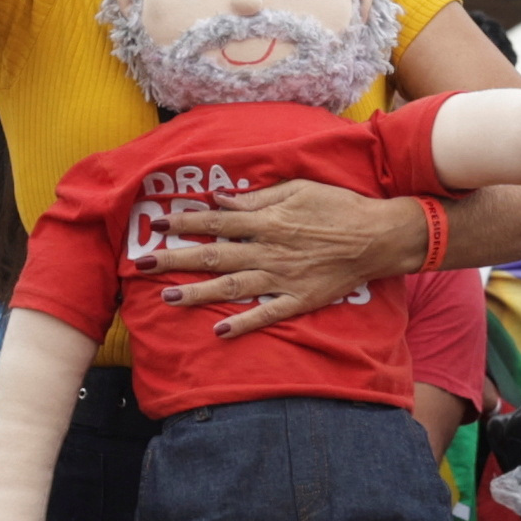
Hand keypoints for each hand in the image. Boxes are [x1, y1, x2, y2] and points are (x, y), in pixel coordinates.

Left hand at [150, 180, 398, 338]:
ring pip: (232, 286)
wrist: (379, 236)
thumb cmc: (339, 206)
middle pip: (213, 255)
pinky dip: (244, 324)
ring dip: (198, 294)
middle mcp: (268, 250)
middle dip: (175, 260)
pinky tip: (220, 332)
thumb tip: (222, 201)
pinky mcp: (300, 299)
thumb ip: (258, 198)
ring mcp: (283, 278)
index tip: (156, 225)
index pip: (215, 221)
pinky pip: (267, 314)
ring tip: (168, 299)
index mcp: (267, 220)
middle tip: (141, 265)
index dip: (184, 223)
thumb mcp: (298, 188)